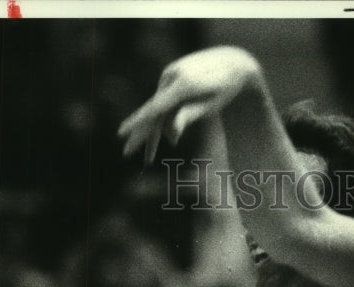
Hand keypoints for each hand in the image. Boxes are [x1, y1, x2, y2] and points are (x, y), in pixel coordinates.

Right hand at [118, 46, 258, 162]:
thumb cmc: (227, 86)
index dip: (138, 123)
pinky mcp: (171, 77)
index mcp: (182, 84)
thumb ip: (190, 116)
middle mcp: (170, 76)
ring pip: (156, 108)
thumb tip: (171, 135)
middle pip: (150, 110)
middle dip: (140, 134)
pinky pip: (163, 102)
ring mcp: (169, 75)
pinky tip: (166, 140)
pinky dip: (163, 121)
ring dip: (154, 134)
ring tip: (149, 158)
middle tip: (126, 154)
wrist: (232, 60)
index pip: (155, 108)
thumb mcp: (212, 104)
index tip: (121, 134)